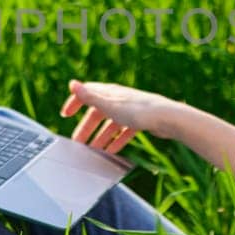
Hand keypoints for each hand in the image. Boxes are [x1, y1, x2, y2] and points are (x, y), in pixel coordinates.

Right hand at [58, 78, 173, 153]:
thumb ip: (89, 97)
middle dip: (87, 128)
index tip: (66, 114)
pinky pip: (124, 131)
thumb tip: (72, 84)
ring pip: (110, 124)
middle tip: (79, 143)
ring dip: (101, 137)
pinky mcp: (140, 120)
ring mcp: (130, 110)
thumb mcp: (110, 106)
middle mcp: (119, 99)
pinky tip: (113, 151)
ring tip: (94, 151)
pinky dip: (116, 140)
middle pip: (97, 113)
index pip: (86, 93)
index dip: (74, 103)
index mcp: (109, 93)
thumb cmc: (140, 111)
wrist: (169, 119)